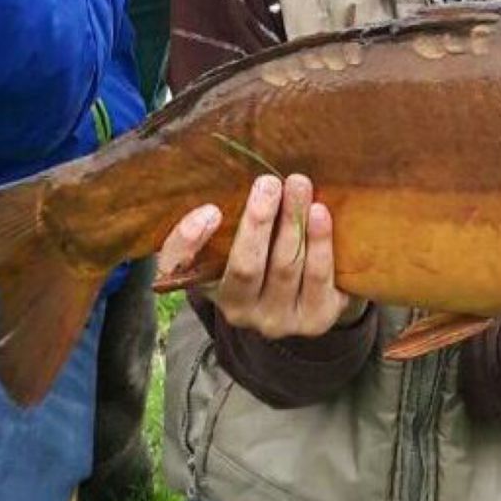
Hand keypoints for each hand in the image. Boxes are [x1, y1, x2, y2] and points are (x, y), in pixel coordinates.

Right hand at [155, 174, 365, 338]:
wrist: (309, 294)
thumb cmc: (264, 256)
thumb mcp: (232, 241)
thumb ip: (222, 219)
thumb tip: (226, 181)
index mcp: (206, 287)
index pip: (180, 268)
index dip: (188, 242)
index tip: (209, 210)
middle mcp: (239, 312)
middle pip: (245, 266)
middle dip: (258, 222)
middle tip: (269, 183)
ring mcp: (277, 320)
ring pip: (285, 268)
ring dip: (293, 224)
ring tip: (299, 186)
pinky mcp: (315, 319)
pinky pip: (318, 278)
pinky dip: (319, 243)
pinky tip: (320, 214)